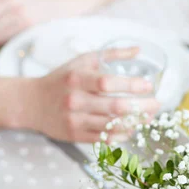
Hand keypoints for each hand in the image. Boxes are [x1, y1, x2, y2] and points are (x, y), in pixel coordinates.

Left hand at [0, 0, 63, 44]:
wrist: (66, 2)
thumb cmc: (42, 2)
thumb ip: (0, 9)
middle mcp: (16, 8)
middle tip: (0, 31)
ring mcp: (26, 21)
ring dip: (1, 38)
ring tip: (12, 34)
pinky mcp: (34, 32)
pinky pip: (12, 42)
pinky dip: (11, 43)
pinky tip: (18, 38)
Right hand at [25, 51, 159, 142]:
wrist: (31, 103)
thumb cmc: (61, 79)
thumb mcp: (82, 61)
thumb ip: (110, 55)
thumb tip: (138, 50)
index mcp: (77, 78)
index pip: (107, 83)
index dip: (131, 85)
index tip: (148, 86)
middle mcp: (75, 100)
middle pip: (114, 107)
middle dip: (141, 107)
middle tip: (156, 104)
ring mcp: (74, 120)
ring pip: (111, 125)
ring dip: (135, 122)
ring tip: (148, 117)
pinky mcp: (74, 135)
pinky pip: (103, 138)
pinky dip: (121, 134)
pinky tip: (131, 128)